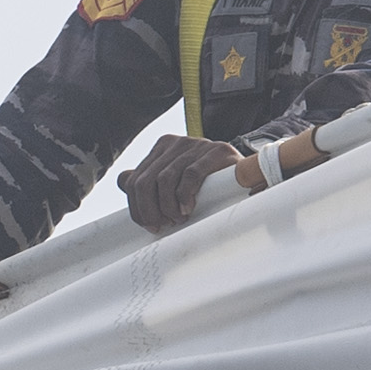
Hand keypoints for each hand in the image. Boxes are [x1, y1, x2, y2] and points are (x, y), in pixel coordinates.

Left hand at [118, 133, 240, 232]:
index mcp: (162, 147)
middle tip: (162, 226)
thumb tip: (123, 181)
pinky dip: (184, 196)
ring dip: (168, 207)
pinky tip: (188, 209)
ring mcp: (196, 144)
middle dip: (149, 210)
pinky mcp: (215, 151)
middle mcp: (176, 143)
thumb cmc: (209, 184)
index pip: (134, 180)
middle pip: (145, 182)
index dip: (136, 207)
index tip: (149, 225)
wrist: (247, 174)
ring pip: (164, 180)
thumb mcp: (175, 181)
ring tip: (178, 219)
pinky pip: (189, 175)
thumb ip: (150, 180)